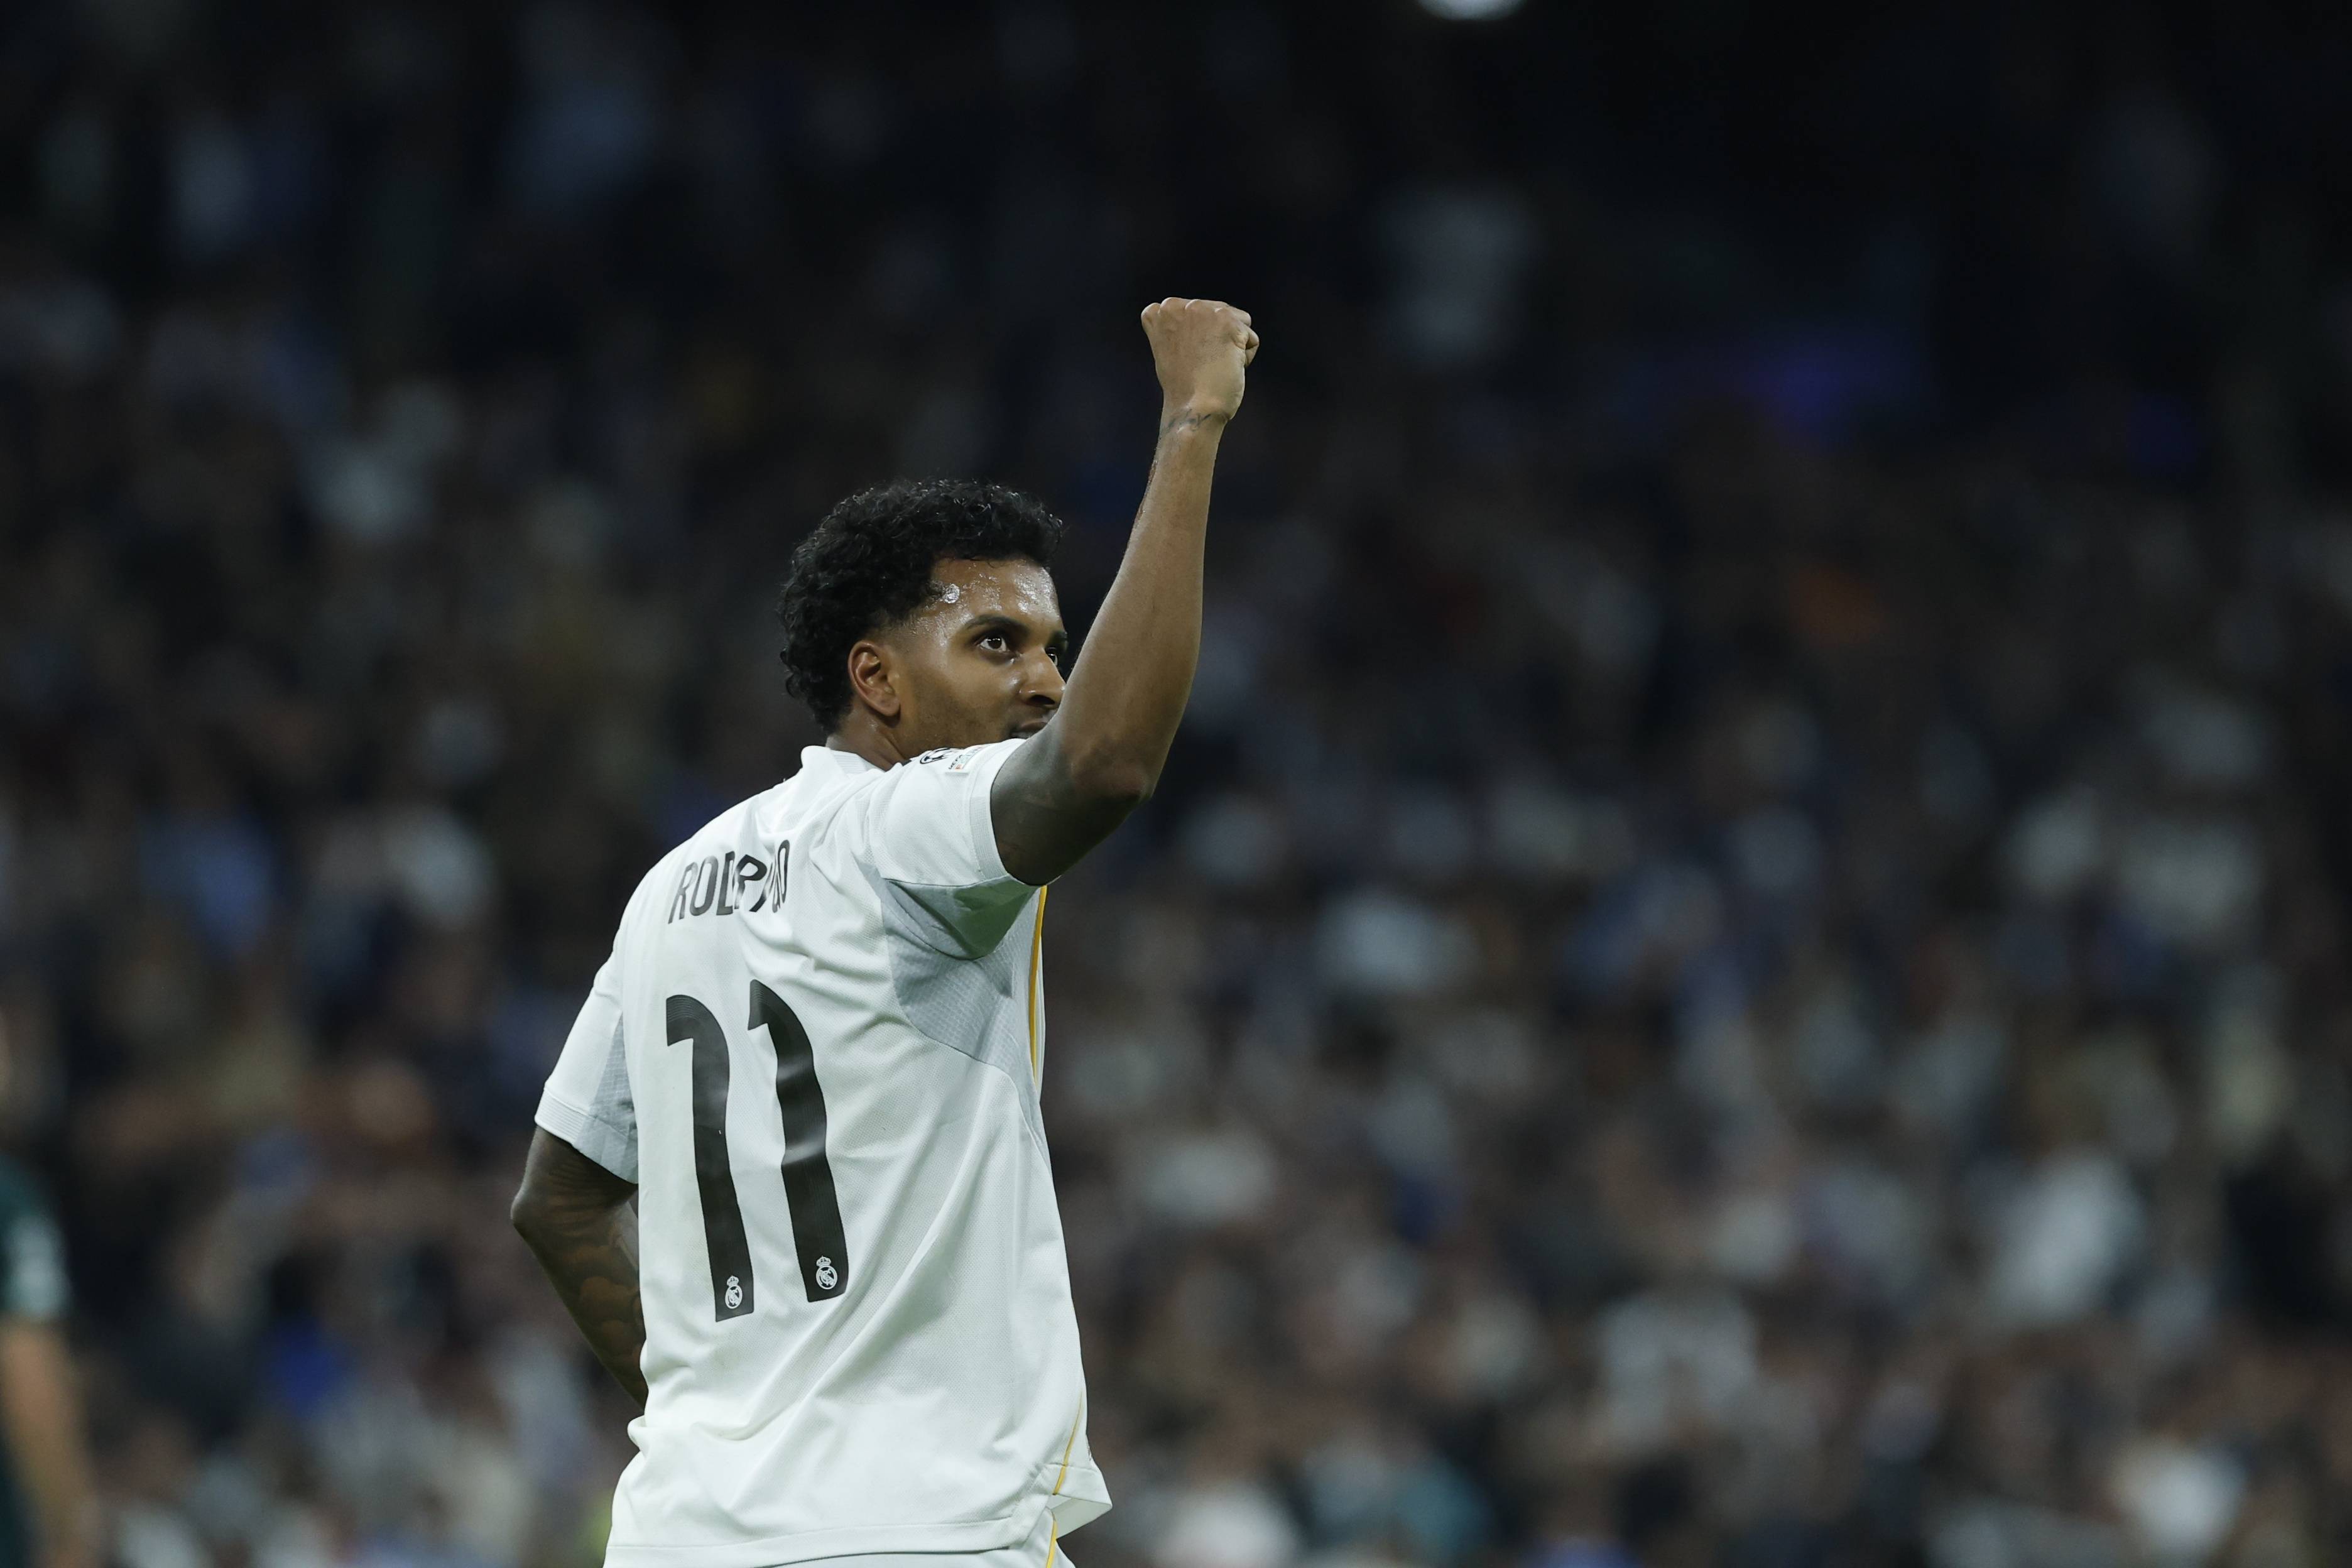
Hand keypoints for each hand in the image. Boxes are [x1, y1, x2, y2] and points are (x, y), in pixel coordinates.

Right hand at [1141, 298, 1257, 428]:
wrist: (1194, 408)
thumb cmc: (1184, 387)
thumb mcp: (1168, 347)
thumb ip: (1182, 327)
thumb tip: (1206, 323)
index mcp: (1162, 310)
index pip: (1198, 311)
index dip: (1199, 338)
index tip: (1186, 357)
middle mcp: (1181, 305)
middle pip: (1220, 313)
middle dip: (1218, 339)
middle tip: (1201, 364)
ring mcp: (1205, 311)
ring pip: (1239, 322)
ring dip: (1233, 345)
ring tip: (1213, 365)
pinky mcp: (1229, 322)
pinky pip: (1251, 338)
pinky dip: (1245, 357)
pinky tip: (1226, 368)